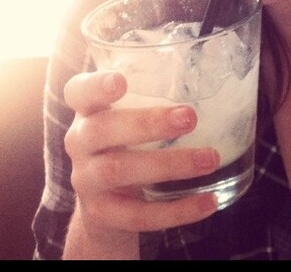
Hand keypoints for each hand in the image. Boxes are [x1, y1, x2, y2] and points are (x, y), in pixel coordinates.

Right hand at [63, 71, 218, 246]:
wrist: (105, 204)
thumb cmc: (127, 142)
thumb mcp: (131, 114)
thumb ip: (154, 94)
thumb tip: (211, 75)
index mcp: (88, 110)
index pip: (79, 91)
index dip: (96, 85)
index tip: (120, 81)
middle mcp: (80, 142)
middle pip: (102, 130)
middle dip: (147, 123)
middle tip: (190, 118)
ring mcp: (87, 180)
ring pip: (120, 171)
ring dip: (170, 165)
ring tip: (210, 159)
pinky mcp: (102, 214)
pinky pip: (139, 215)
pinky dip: (177, 210)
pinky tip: (209, 201)